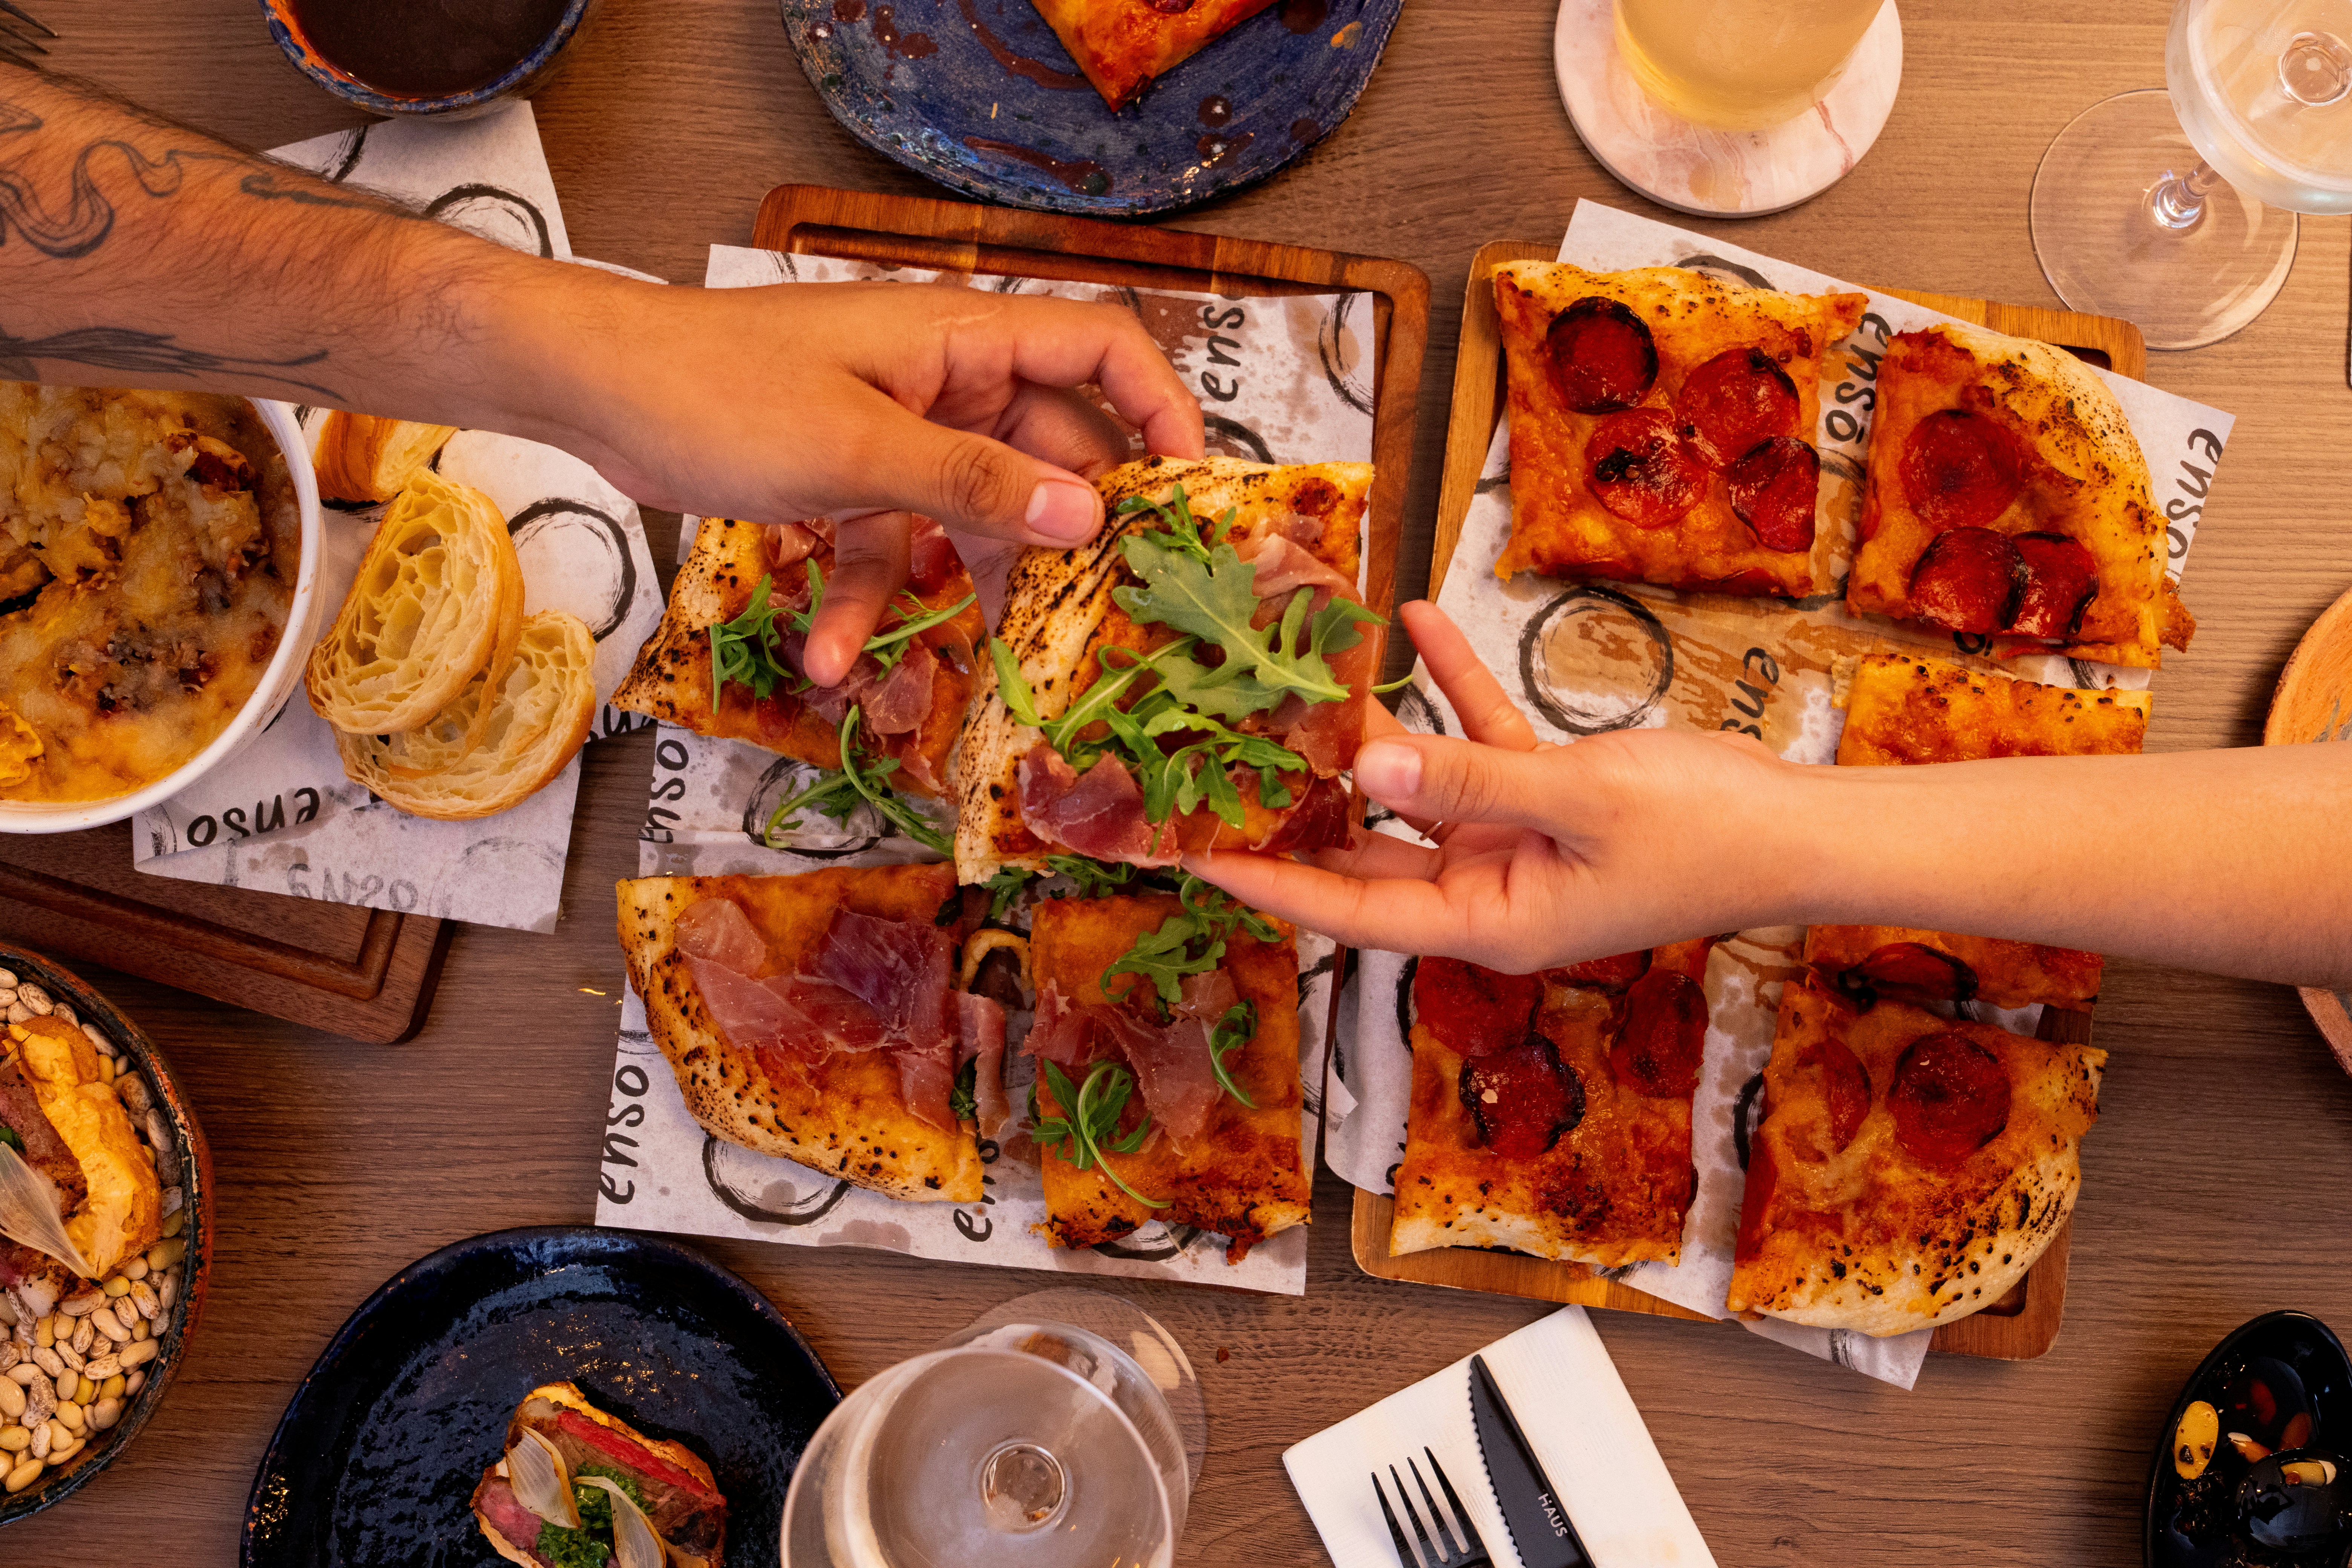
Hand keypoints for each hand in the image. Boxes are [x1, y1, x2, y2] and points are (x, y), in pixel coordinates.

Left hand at [543, 280, 1203, 684]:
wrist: (593, 388)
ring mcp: (899, 431)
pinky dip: (866, 602)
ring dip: (960, 592)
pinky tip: (828, 661)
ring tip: (977, 670)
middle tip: (1099, 620)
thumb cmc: (717, 391)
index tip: (1189, 497)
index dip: (1161, 412)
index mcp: (963, 340)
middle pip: (1047, 455)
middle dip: (1064, 540)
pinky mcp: (850, 476)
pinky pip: (890, 545)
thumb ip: (974, 484)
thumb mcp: (856, 449)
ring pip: (970, 516)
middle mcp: (946, 381)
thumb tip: (1086, 519)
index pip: (1102, 351)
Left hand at [1185, 601, 1806, 969]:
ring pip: (1419, 783)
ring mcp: (1517, 846)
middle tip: (1221, 752)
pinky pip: (1481, 741)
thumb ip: (1466, 781)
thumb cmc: (1704, 835)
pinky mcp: (1550, 799)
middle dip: (1302, 798)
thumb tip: (1365, 761)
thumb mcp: (1575, 802)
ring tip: (1301, 666)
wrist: (1802, 828)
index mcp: (1488, 922)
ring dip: (1373, 724)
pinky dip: (1452, 687)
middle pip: (1369, 848)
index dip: (1271, 881)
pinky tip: (1410, 622)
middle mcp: (1489, 892)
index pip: (1350, 912)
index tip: (1195, 853)